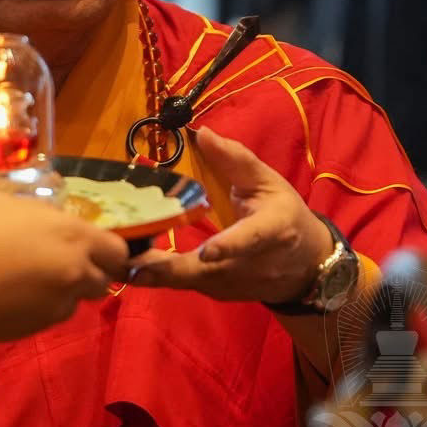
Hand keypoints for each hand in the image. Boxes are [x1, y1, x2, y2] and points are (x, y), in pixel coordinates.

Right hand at [0, 198, 129, 347]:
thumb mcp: (10, 207)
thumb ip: (46, 221)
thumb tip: (57, 229)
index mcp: (73, 236)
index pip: (117, 252)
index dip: (105, 254)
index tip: (88, 252)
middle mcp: (74, 273)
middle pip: (101, 282)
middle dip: (84, 276)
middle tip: (51, 267)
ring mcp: (56, 306)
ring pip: (71, 302)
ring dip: (56, 294)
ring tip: (16, 281)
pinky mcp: (34, 330)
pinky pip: (45, 316)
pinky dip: (33, 309)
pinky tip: (3, 298)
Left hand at [124, 128, 330, 304]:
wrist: (306, 265)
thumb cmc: (285, 215)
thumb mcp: (269, 182)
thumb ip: (236, 159)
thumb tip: (203, 133)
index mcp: (272, 230)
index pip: (251, 239)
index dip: (230, 247)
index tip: (208, 252)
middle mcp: (253, 263)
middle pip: (209, 270)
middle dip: (169, 268)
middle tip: (132, 261)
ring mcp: (234, 284)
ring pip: (191, 282)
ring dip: (154, 274)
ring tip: (120, 261)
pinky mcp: (218, 293)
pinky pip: (185, 285)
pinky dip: (158, 278)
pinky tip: (131, 267)